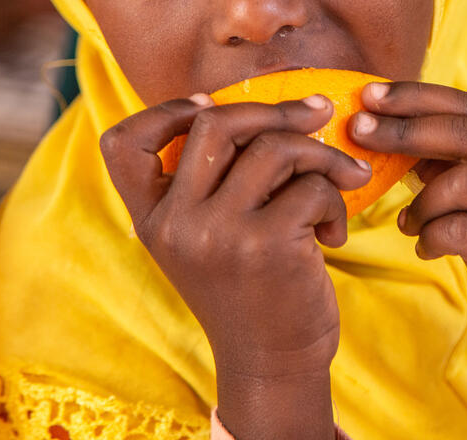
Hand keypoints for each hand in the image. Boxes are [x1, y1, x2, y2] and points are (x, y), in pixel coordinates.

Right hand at [100, 94, 370, 436]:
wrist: (272, 363)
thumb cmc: (251, 289)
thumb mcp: (207, 238)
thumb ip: (211, 183)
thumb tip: (257, 105)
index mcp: (152, 219)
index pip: (122, 142)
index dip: (165, 109)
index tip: (211, 104)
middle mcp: (175, 223)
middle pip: (215, 123)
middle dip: (276, 110)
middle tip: (317, 112)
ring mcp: (218, 233)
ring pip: (275, 148)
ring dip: (322, 156)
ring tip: (344, 180)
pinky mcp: (266, 244)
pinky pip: (312, 186)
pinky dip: (336, 200)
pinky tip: (333, 232)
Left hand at [349, 81, 466, 369]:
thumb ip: (459, 166)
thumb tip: (397, 129)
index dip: (420, 97)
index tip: (371, 95)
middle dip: (406, 129)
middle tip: (360, 131)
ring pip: (463, 182)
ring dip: (421, 201)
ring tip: (408, 222)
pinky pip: (462, 231)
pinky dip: (431, 235)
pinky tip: (426, 248)